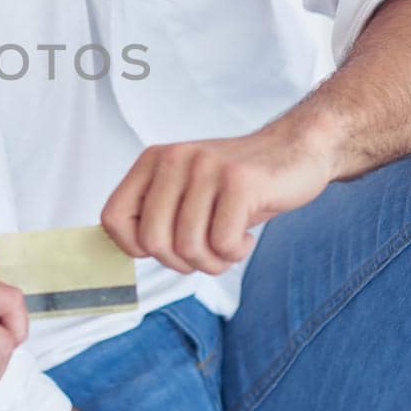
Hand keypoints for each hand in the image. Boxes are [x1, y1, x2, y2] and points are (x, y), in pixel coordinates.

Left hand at [101, 120, 340, 275]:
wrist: (297, 149)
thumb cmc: (238, 184)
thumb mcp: (187, 190)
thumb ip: (157, 213)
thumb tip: (127, 251)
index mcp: (153, 161)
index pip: (113, 218)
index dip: (134, 248)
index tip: (164, 248)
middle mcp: (174, 159)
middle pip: (153, 242)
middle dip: (181, 262)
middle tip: (206, 252)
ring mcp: (206, 168)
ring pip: (189, 247)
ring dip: (213, 262)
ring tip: (229, 244)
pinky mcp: (239, 181)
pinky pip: (222, 243)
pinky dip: (235, 252)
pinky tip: (246, 235)